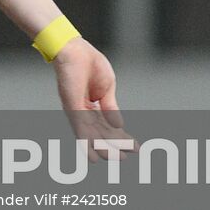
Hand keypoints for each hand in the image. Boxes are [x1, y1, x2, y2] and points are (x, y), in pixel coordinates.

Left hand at [51, 38, 131, 160]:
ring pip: (90, 135)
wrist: (75, 49)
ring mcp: (76, 110)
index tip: (137, 148)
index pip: (108, 126)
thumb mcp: (107, 87)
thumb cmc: (89, 63)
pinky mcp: (72, 107)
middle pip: (100, 133)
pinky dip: (86, 143)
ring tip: (115, 159)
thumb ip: (110, 107)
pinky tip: (92, 156)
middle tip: (127, 158)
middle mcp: (82, 111)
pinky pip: (79, 128)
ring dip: (103, 148)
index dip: (122, 137)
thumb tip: (119, 126)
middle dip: (114, 145)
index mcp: (92, 105)